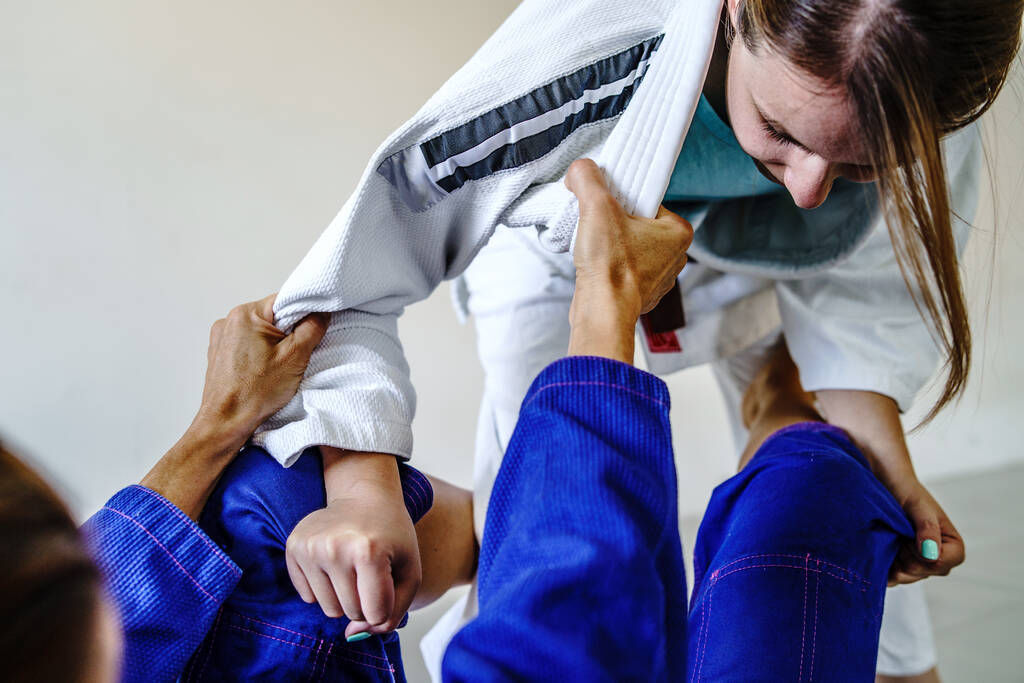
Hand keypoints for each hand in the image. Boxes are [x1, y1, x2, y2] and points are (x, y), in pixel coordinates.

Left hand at [141, 294, 327, 518]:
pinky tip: (265, 373)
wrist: (225, 422)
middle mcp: (230, 321)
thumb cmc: (254, 394)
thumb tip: (321, 312)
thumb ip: (312, 327)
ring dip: (276, 345)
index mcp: (246, 314)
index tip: (314, 331)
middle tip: (296, 357)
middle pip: (274, 316)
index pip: (286, 301)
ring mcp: (222, 337)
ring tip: (278, 369)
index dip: (305, 315)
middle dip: (290, 334)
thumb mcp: (295, 357)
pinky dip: (261, 354)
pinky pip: (249, 344)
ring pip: (263, 331)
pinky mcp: (221, 353)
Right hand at [285, 454, 420, 638]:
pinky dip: (324, 588)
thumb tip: (352, 635)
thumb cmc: (392, 534)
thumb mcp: (410, 571)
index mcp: (368, 551)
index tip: (388, 583)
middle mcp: (335, 548)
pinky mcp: (293, 547)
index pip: (375, 613)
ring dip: (344, 597)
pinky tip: (334, 562)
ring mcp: (310, 547)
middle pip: (351, 613)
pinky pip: (308, 597)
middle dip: (365, 601)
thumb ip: (395, 612)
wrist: (364, 495)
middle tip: (370, 571)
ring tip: (352, 567)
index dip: (385, 606)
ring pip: (328, 609)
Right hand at [565, 159, 692, 361]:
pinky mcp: (640, 294)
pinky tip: (596, 268)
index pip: (647, 201)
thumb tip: (581, 169)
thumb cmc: (611, 267)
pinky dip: (608, 267)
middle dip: (614, 223)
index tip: (605, 206)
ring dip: (610, 245)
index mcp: (678, 232)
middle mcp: (675, 257)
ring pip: (629, 247)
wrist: (602, 313)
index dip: (621, 200)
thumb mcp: (597, 207)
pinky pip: (622, 270)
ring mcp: (658, 278)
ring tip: (595, 249)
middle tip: (597, 226)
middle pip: (636, 223)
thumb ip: (588, 179)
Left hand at [888, 478, 964, 584]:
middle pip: (919, 573)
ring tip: (890, 535)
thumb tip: (932, 556)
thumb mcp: (918, 506)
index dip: (919, 552)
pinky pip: (889, 578)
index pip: (939, 565)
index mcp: (953, 547)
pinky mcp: (898, 565)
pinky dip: (881, 565)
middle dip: (903, 554)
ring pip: (903, 577)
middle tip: (897, 531)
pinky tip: (879, 546)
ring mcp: (917, 564)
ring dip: (891, 557)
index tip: (910, 533)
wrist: (885, 483)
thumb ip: (928, 528)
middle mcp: (938, 559)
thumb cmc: (905, 490)